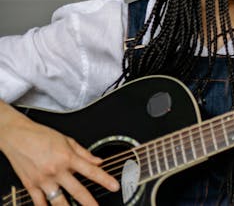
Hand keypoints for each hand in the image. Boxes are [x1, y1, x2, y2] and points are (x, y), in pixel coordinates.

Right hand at [0, 104, 118, 205]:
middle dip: (89, 202)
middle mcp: (56, 170)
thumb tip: (98, 161)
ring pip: (58, 200)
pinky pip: (39, 202)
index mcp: (67, 157)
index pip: (91, 171)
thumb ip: (84, 153)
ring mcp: (43, 179)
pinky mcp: (30, 185)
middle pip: (77, 190)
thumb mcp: (67, 140)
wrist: (17, 136)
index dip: (105, 179)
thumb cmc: (41, 135)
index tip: (114, 186)